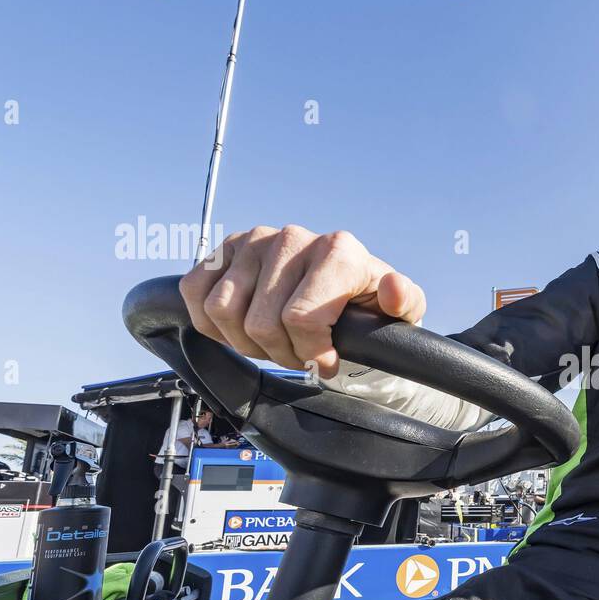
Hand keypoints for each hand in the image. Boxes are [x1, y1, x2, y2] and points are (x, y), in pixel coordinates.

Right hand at [178, 225, 425, 379]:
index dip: (310, 354)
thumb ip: (403, 301)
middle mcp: (293, 238)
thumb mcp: (402, 309)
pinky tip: (241, 327)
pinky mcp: (224, 249)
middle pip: (261, 322)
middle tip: (300, 353)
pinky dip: (211, 323)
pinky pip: (195, 292)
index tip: (327, 362)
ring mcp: (254, 240)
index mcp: (338, 251)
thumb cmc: (367, 304)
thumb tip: (394, 289)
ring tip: (274, 341)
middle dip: (281, 353)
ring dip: (245, 341)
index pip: (300, 318)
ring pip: (222, 311)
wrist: (337, 290)